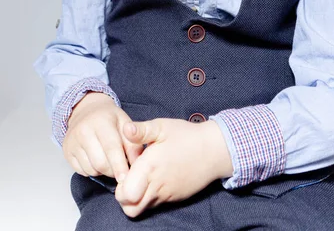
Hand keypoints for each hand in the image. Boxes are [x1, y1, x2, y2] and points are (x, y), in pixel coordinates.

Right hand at [62, 92, 143, 180]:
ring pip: (91, 169)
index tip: (126, 178)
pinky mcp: (67, 152)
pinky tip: (96, 159)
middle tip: (120, 167)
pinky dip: (92, 171)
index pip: (111, 148)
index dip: (119, 165)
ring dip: (103, 171)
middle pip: (100, 163)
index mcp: (101, 121)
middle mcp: (84, 131)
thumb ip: (133, 143)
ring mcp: (73, 142)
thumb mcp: (125, 123)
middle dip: (113, 170)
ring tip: (108, 159)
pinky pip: (82, 171)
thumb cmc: (109, 118)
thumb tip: (137, 163)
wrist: (86, 110)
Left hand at [115, 118, 232, 217]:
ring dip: (136, 198)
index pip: (124, 194)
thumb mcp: (163, 126)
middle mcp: (157, 186)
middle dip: (124, 196)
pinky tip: (155, 179)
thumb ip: (141, 130)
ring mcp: (167, 194)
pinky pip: (156, 204)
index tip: (125, 170)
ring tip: (141, 178)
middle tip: (130, 177)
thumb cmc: (187, 136)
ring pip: (142, 209)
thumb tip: (124, 128)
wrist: (214, 150)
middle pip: (129, 207)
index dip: (119, 185)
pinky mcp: (175, 198)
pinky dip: (150, 197)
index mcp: (150, 167)